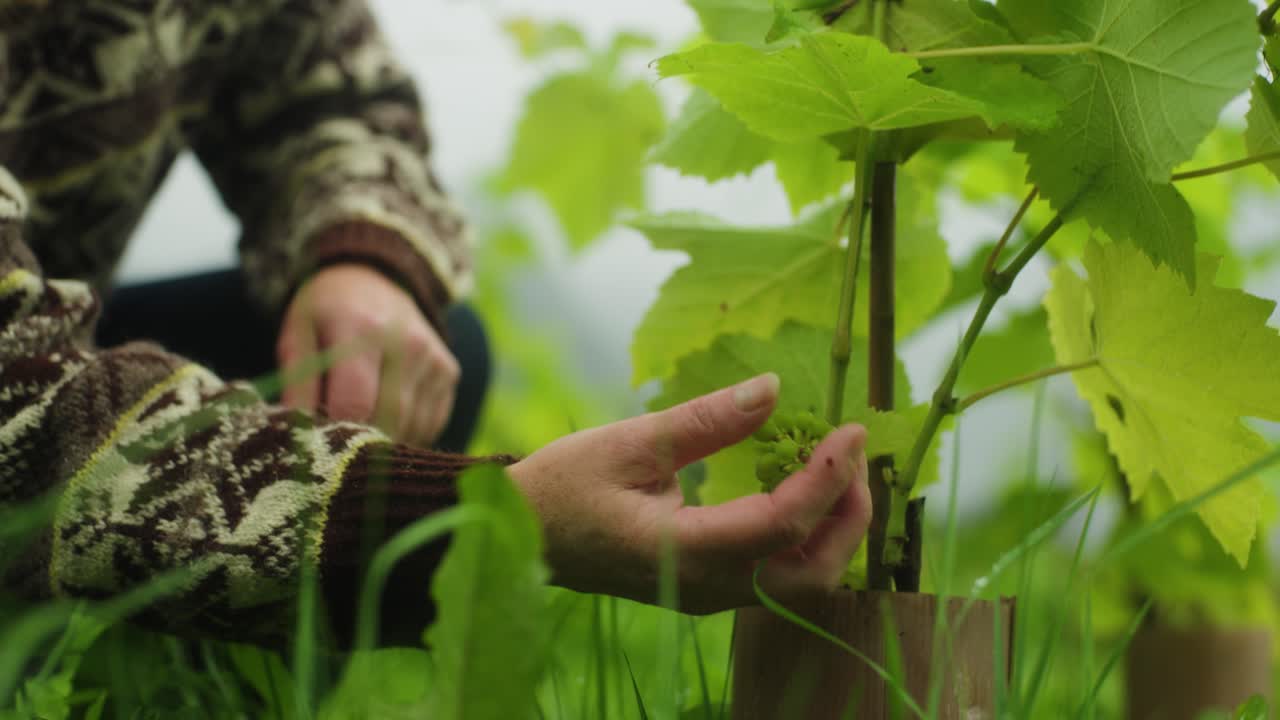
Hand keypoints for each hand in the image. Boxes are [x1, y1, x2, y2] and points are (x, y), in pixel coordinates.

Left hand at [277, 263, 458, 445]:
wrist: (374, 281)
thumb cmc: (327, 314)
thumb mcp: (297, 336)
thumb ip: (297, 387)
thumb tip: (302, 438)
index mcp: (360, 327)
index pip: (355, 403)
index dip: (335, 429)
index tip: (320, 434)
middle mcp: (407, 342)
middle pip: (389, 421)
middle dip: (361, 441)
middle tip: (339, 437)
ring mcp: (434, 358)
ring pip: (412, 429)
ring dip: (386, 440)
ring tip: (362, 421)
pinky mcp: (449, 372)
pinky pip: (431, 425)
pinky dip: (408, 433)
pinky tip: (388, 414)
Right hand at [508, 373, 870, 613]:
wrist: (521, 538)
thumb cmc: (563, 487)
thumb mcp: (630, 442)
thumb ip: (706, 420)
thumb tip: (772, 388)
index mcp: (683, 552)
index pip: (783, 524)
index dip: (828, 478)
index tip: (851, 429)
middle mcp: (706, 587)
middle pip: (813, 574)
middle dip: (849, 516)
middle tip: (853, 454)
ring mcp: (709, 596)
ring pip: (802, 584)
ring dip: (834, 531)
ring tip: (837, 469)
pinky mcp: (707, 590)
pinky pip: (778, 577)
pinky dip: (807, 539)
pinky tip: (802, 489)